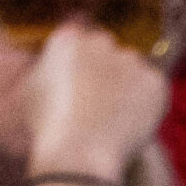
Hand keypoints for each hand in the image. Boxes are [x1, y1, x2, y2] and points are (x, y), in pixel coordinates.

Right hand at [23, 18, 171, 185]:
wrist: (79, 154)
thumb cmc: (47, 127)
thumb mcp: (31, 89)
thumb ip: (45, 66)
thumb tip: (53, 65)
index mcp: (68, 39)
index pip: (79, 31)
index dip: (81, 56)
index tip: (80, 75)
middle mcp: (100, 41)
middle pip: (106, 47)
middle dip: (103, 66)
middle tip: (98, 97)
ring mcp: (130, 60)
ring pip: (131, 66)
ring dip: (126, 82)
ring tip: (115, 114)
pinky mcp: (154, 81)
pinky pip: (152, 86)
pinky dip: (146, 100)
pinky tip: (131, 120)